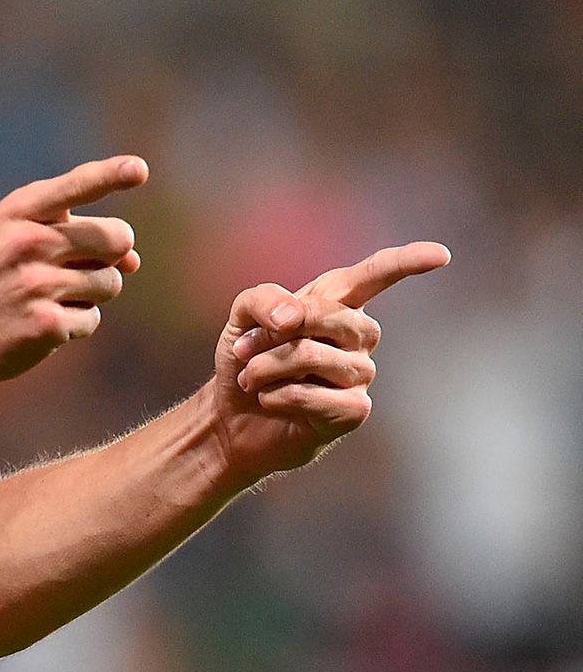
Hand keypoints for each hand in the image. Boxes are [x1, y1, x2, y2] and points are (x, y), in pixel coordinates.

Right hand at [0, 155, 146, 385]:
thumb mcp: (10, 234)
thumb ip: (71, 232)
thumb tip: (134, 262)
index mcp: (20, 211)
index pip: (76, 185)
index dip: (112, 174)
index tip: (139, 169)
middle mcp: (29, 243)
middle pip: (117, 238)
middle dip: (111, 255)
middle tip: (78, 267)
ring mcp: (37, 285)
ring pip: (111, 283)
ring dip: (91, 294)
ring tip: (48, 297)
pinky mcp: (45, 326)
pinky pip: (92, 320)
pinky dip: (74, 324)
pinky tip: (39, 323)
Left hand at [209, 241, 451, 479]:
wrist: (232, 417)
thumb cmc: (246, 361)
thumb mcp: (242, 319)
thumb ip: (262, 299)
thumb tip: (292, 314)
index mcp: (338, 302)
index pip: (378, 275)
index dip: (408, 262)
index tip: (441, 254)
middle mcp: (359, 335)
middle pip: (332, 317)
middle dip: (276, 333)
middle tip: (244, 350)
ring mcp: (361, 373)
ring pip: (314, 357)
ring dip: (266, 367)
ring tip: (250, 378)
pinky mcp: (354, 410)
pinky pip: (314, 396)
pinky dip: (278, 397)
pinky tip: (270, 401)